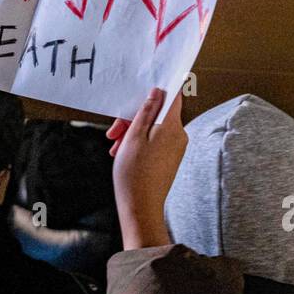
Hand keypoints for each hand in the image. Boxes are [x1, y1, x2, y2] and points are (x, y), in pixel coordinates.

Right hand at [108, 88, 187, 248]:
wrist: (140, 208)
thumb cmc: (134, 173)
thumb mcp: (134, 136)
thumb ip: (146, 111)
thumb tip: (157, 92)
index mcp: (172, 127)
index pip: (172, 96)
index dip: (158, 89)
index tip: (145, 86)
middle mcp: (178, 136)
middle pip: (156, 114)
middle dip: (133, 120)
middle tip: (114, 132)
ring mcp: (175, 148)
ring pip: (151, 129)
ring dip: (131, 133)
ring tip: (115, 148)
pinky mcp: (169, 158)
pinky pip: (154, 142)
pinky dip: (138, 144)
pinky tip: (122, 153)